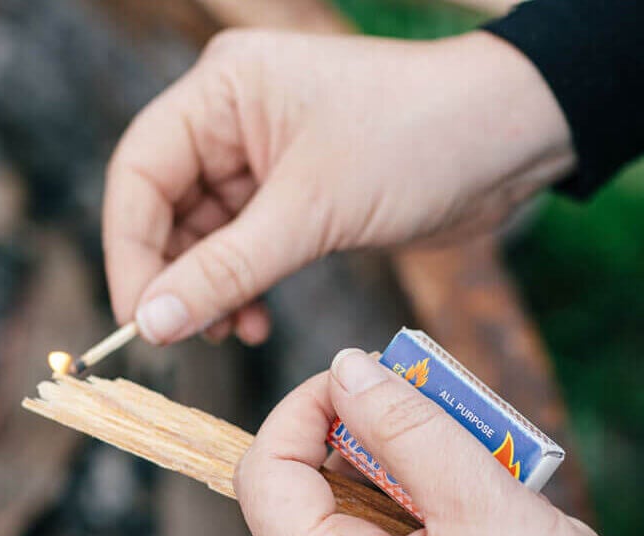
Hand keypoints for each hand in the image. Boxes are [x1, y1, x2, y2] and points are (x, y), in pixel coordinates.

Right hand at [104, 30, 573, 344]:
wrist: (512, 140)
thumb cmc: (419, 140)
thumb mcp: (313, 211)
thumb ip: (226, 270)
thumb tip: (151, 323)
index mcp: (224, 90)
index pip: (140, 172)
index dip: (130, 250)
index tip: (139, 320)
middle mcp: (236, 116)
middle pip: (167, 207)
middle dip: (174, 277)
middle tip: (185, 337)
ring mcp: (268, 156)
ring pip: (207, 235)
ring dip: (212, 290)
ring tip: (234, 333)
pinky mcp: (301, 193)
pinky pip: (248, 246)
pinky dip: (246, 286)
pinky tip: (256, 321)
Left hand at [235, 350, 643, 535]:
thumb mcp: (481, 503)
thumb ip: (406, 426)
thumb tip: (347, 369)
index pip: (266, 477)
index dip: (301, 410)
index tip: (363, 372)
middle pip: (323, 495)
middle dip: (376, 431)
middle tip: (439, 394)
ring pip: (373, 521)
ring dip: (418, 466)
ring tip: (486, 442)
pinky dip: (439, 510)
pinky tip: (496, 493)